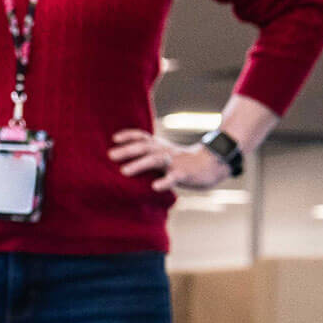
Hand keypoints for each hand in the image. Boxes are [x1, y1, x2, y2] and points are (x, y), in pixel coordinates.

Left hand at [109, 129, 230, 192]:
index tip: (114, 138)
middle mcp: (165, 151)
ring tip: (124, 171)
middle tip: (110, 155)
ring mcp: (174, 162)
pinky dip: (164, 182)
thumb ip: (147, 154)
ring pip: (156, 160)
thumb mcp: (163, 153)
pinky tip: (155, 187)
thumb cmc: (182, 161)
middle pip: (145, 147)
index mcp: (159, 146)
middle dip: (127, 150)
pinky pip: (173, 178)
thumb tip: (122, 157)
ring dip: (140, 164)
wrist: (212, 164)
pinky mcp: (184, 174)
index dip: (129, 136)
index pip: (143, 137)